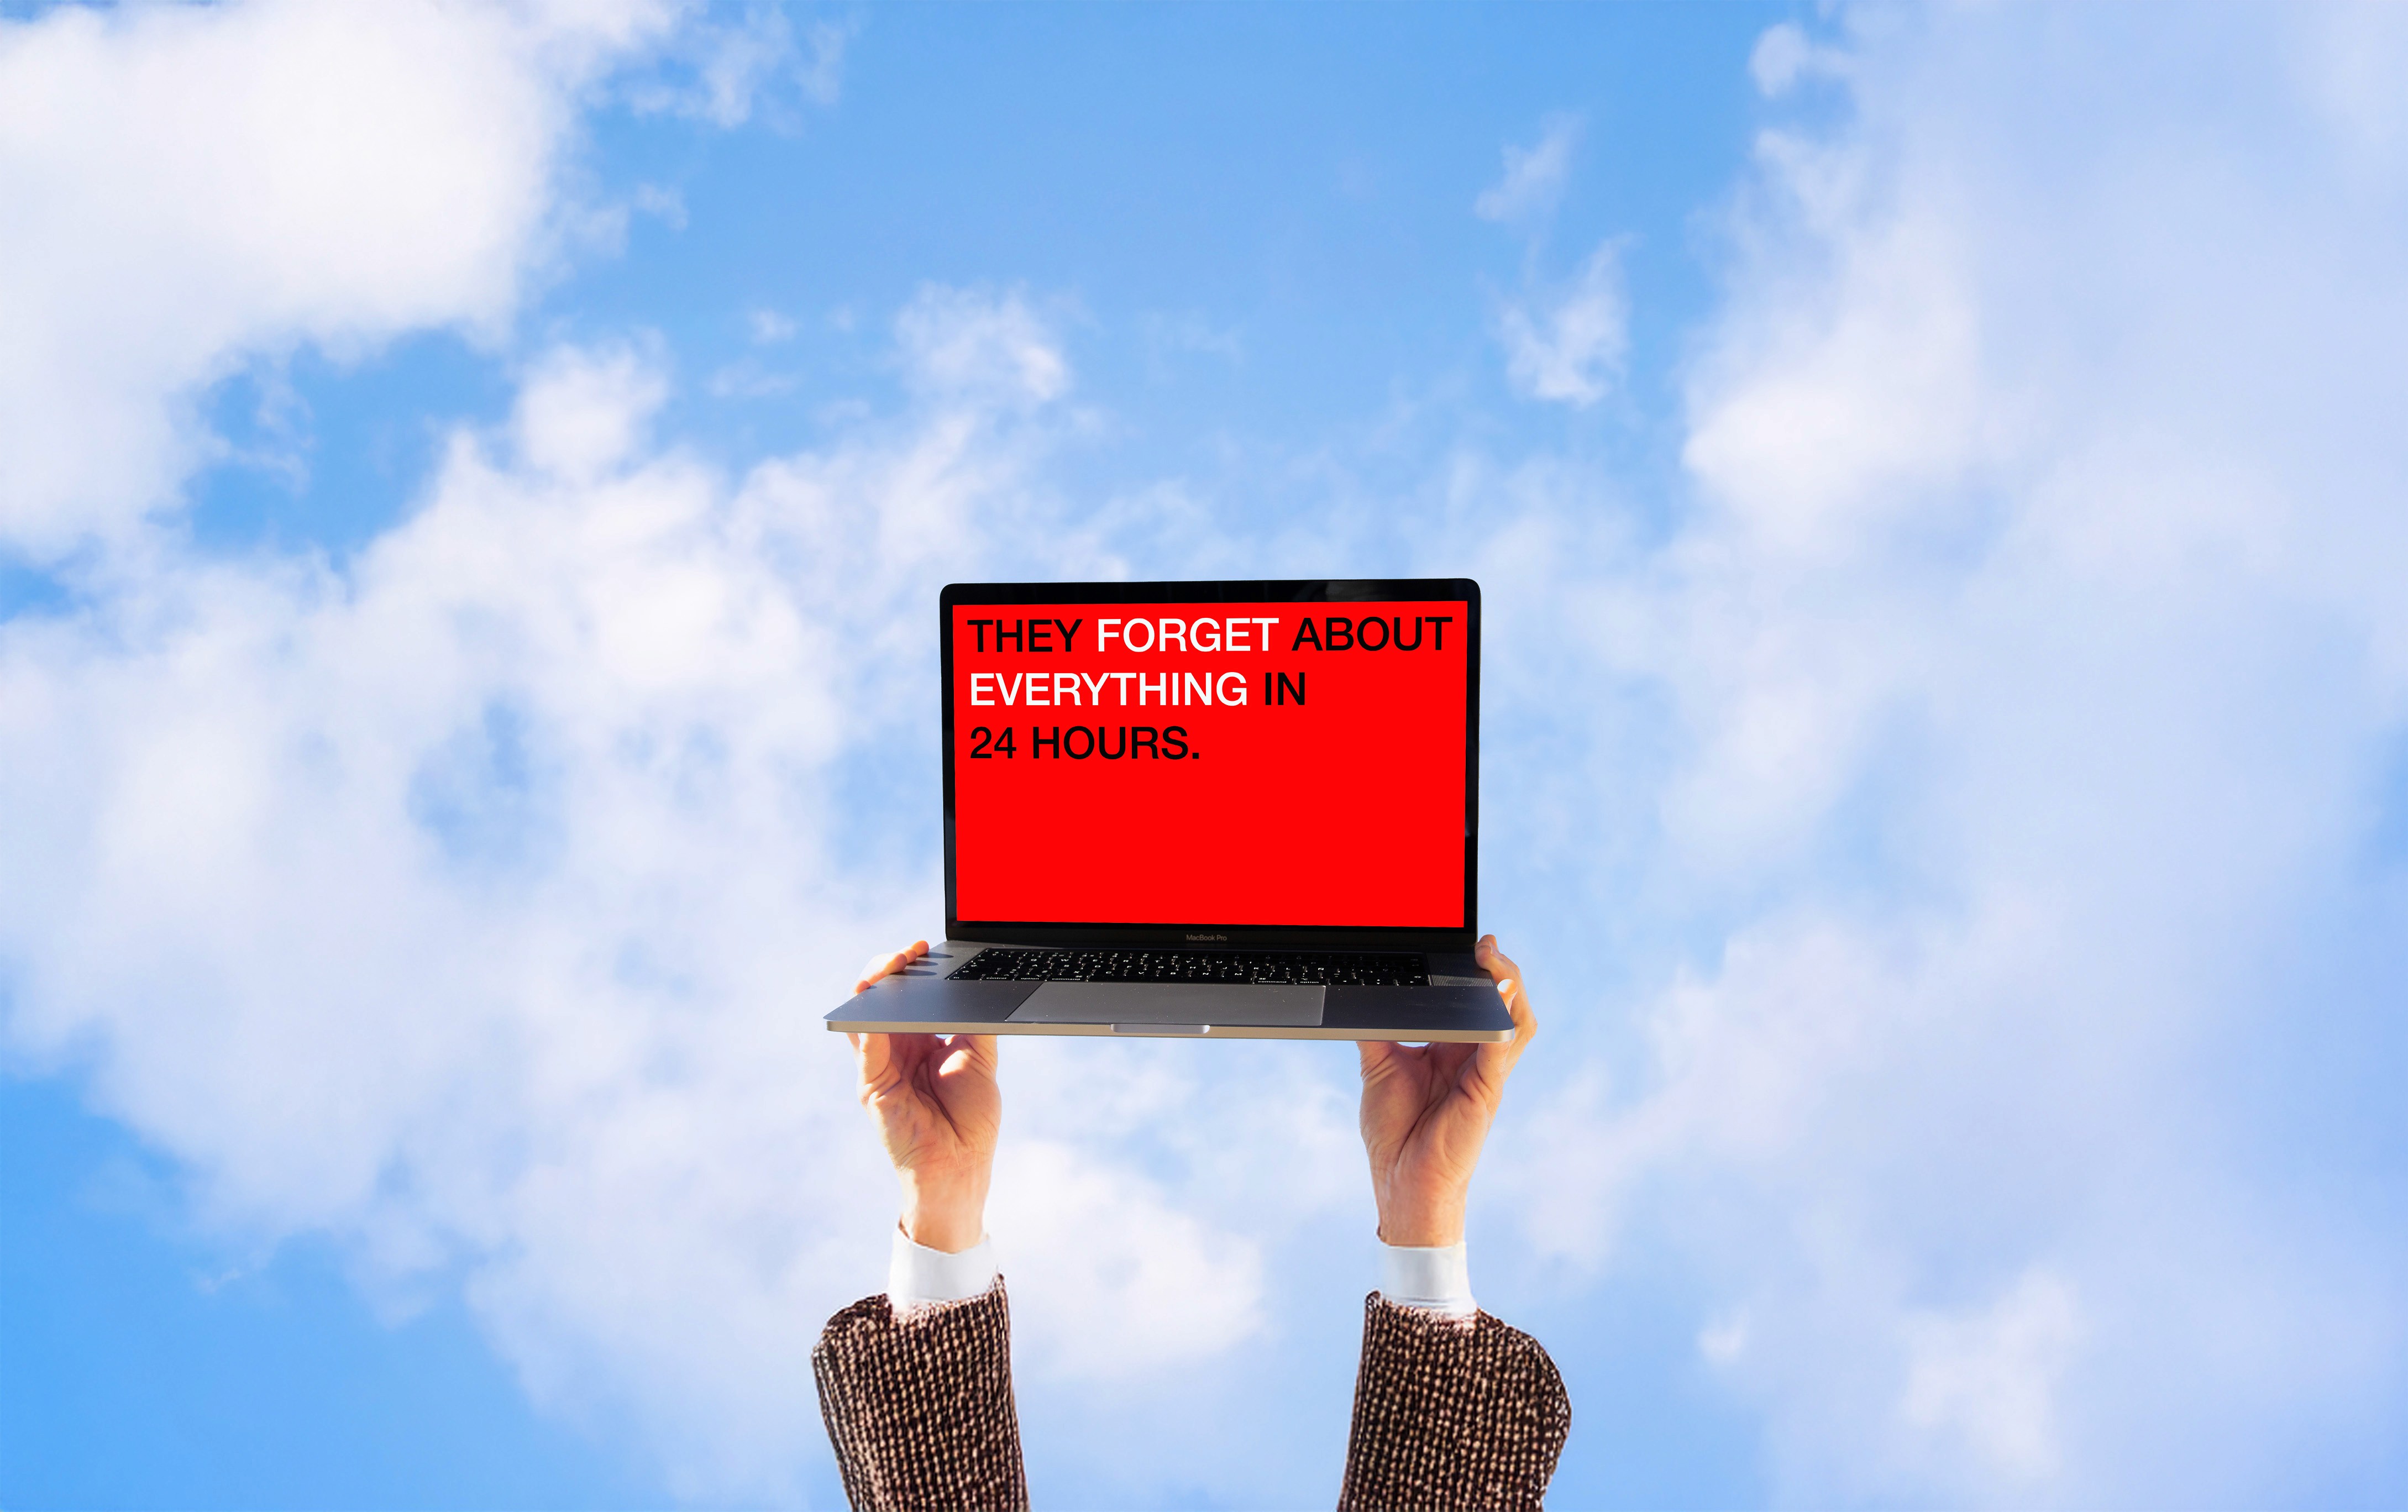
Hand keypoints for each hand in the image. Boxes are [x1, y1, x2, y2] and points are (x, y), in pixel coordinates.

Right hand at [847, 941, 1000, 1253]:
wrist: (960, 1168)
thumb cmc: (970, 1122)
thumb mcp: (980, 1059)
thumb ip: (972, 1022)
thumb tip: (973, 985)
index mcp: (922, 1041)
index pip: (909, 995)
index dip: (914, 969)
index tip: (926, 948)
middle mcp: (897, 1049)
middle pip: (883, 997)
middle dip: (892, 967)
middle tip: (909, 951)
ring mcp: (880, 1064)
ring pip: (865, 1012)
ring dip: (875, 985)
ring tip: (892, 965)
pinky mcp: (871, 1084)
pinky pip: (863, 1044)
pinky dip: (868, 1021)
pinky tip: (879, 1001)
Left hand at [1357, 934, 1536, 1247]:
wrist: (1400, 1183)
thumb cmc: (1394, 1133)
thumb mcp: (1379, 1068)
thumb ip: (1376, 1029)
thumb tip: (1361, 993)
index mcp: (1454, 1049)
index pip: (1475, 1002)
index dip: (1478, 972)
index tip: (1470, 942)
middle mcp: (1475, 1058)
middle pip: (1503, 1005)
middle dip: (1500, 970)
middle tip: (1484, 943)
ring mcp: (1485, 1074)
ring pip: (1516, 1022)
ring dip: (1509, 988)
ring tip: (1494, 959)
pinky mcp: (1486, 1092)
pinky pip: (1503, 1051)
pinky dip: (1502, 1024)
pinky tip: (1497, 998)